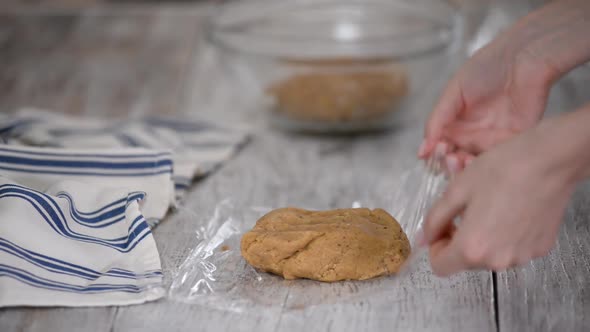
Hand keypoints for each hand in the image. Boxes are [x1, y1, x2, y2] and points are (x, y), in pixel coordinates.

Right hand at [419, 0, 589, 172]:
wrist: (523, 58)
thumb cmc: (487, 67)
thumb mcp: (453, 92)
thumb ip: (437, 120)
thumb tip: (423, 150)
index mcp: (455, 121)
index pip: (440, 146)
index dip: (436, 153)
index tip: (436, 152)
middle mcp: (472, 132)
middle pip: (455, 158)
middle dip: (449, 163)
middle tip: (450, 158)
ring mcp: (492, 138)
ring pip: (474, 163)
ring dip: (464, 168)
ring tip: (460, 160)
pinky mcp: (512, 141)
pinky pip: (496, 160)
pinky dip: (484, 165)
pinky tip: (476, 162)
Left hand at [422, 117, 578, 275]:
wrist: (549, 160)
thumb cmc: (501, 170)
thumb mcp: (456, 190)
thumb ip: (434, 219)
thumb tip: (422, 238)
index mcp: (472, 248)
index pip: (440, 266)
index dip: (436, 246)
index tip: (444, 226)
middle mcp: (498, 261)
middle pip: (466, 261)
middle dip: (459, 239)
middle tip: (466, 210)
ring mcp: (522, 257)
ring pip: (489, 255)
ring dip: (483, 237)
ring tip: (490, 206)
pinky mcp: (539, 248)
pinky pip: (512, 248)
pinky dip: (505, 235)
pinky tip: (511, 209)